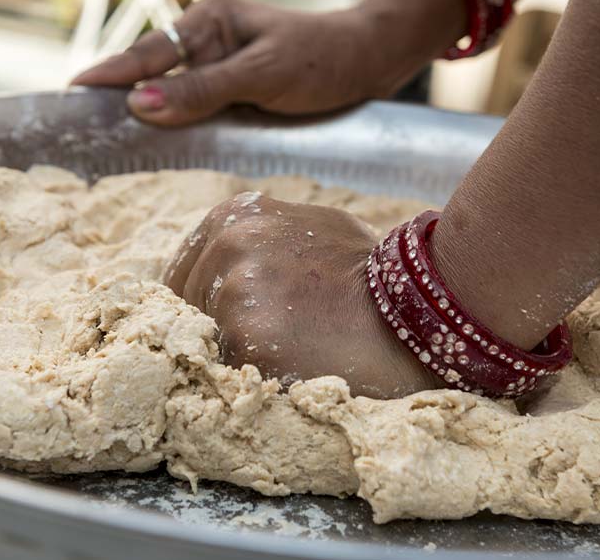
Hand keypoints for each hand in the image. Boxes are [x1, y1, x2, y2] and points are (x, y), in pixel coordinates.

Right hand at [71, 0, 409, 125]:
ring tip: (103, 141)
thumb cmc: (321, 61)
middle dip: (118, 99)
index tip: (69, 94)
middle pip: (151, 75)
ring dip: (147, 118)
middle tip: (75, 131)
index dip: (108, 76)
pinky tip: (156, 142)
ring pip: (171, 96)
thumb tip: (137, 107)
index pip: (147, 53)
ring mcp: (219, 65)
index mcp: (209, 20)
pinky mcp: (234, 89)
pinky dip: (176, 125)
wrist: (370, 63)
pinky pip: (194, 109)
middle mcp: (208, 39)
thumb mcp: (260, 76)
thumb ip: (200, 93)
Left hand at [165, 193, 437, 398]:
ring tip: (286, 359)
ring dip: (233, 358)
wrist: (416, 307)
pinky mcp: (247, 335)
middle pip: (187, 310)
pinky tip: (289, 375)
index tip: (230, 330)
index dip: (205, 309)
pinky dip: (250, 381)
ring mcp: (234, 289)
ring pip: (206, 343)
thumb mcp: (311, 231)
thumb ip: (261, 243)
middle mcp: (227, 244)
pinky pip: (230, 371)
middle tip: (267, 348)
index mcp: (233, 217)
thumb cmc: (371, 275)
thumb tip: (229, 272)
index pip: (183, 277)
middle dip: (216, 333)